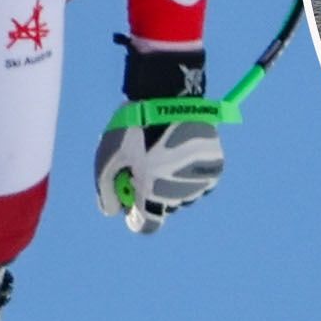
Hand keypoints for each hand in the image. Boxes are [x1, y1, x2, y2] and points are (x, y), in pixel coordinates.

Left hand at [95, 40, 220, 232]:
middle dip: (154, 193)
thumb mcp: (106, 158)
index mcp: (151, 196)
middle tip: (146, 167)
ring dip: (174, 182)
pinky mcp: (215, 166)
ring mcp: (200, 180)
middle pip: (165, 207)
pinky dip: (191, 170)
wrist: (167, 95)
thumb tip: (113, 211)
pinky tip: (181, 150)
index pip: (146, 225)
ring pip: (184, 193)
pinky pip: (201, 179)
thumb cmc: (131, 128)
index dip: (137, 218)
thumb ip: (105, 190)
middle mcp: (179, 194)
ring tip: (164, 153)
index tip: (132, 206)